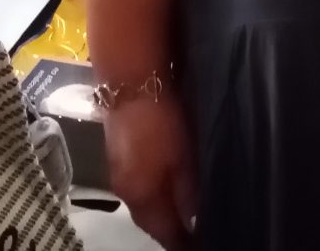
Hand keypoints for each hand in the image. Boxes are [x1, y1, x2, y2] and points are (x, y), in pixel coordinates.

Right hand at [103, 93, 195, 249]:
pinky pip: (140, 188)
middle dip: (170, 231)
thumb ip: (188, 192)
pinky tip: (167, 186)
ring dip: (162, 213)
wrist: (129, 84)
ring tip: (183, 213)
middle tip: (193, 233)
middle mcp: (127, 193)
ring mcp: (119, 174)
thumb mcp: (182, 158)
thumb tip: (195, 222)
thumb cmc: (162, 123)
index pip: (164, 233)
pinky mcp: (119, 156)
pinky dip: (155, 194)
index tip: (200, 245)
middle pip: (152, 223)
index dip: (183, 243)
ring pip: (144, 205)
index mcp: (142, 198)